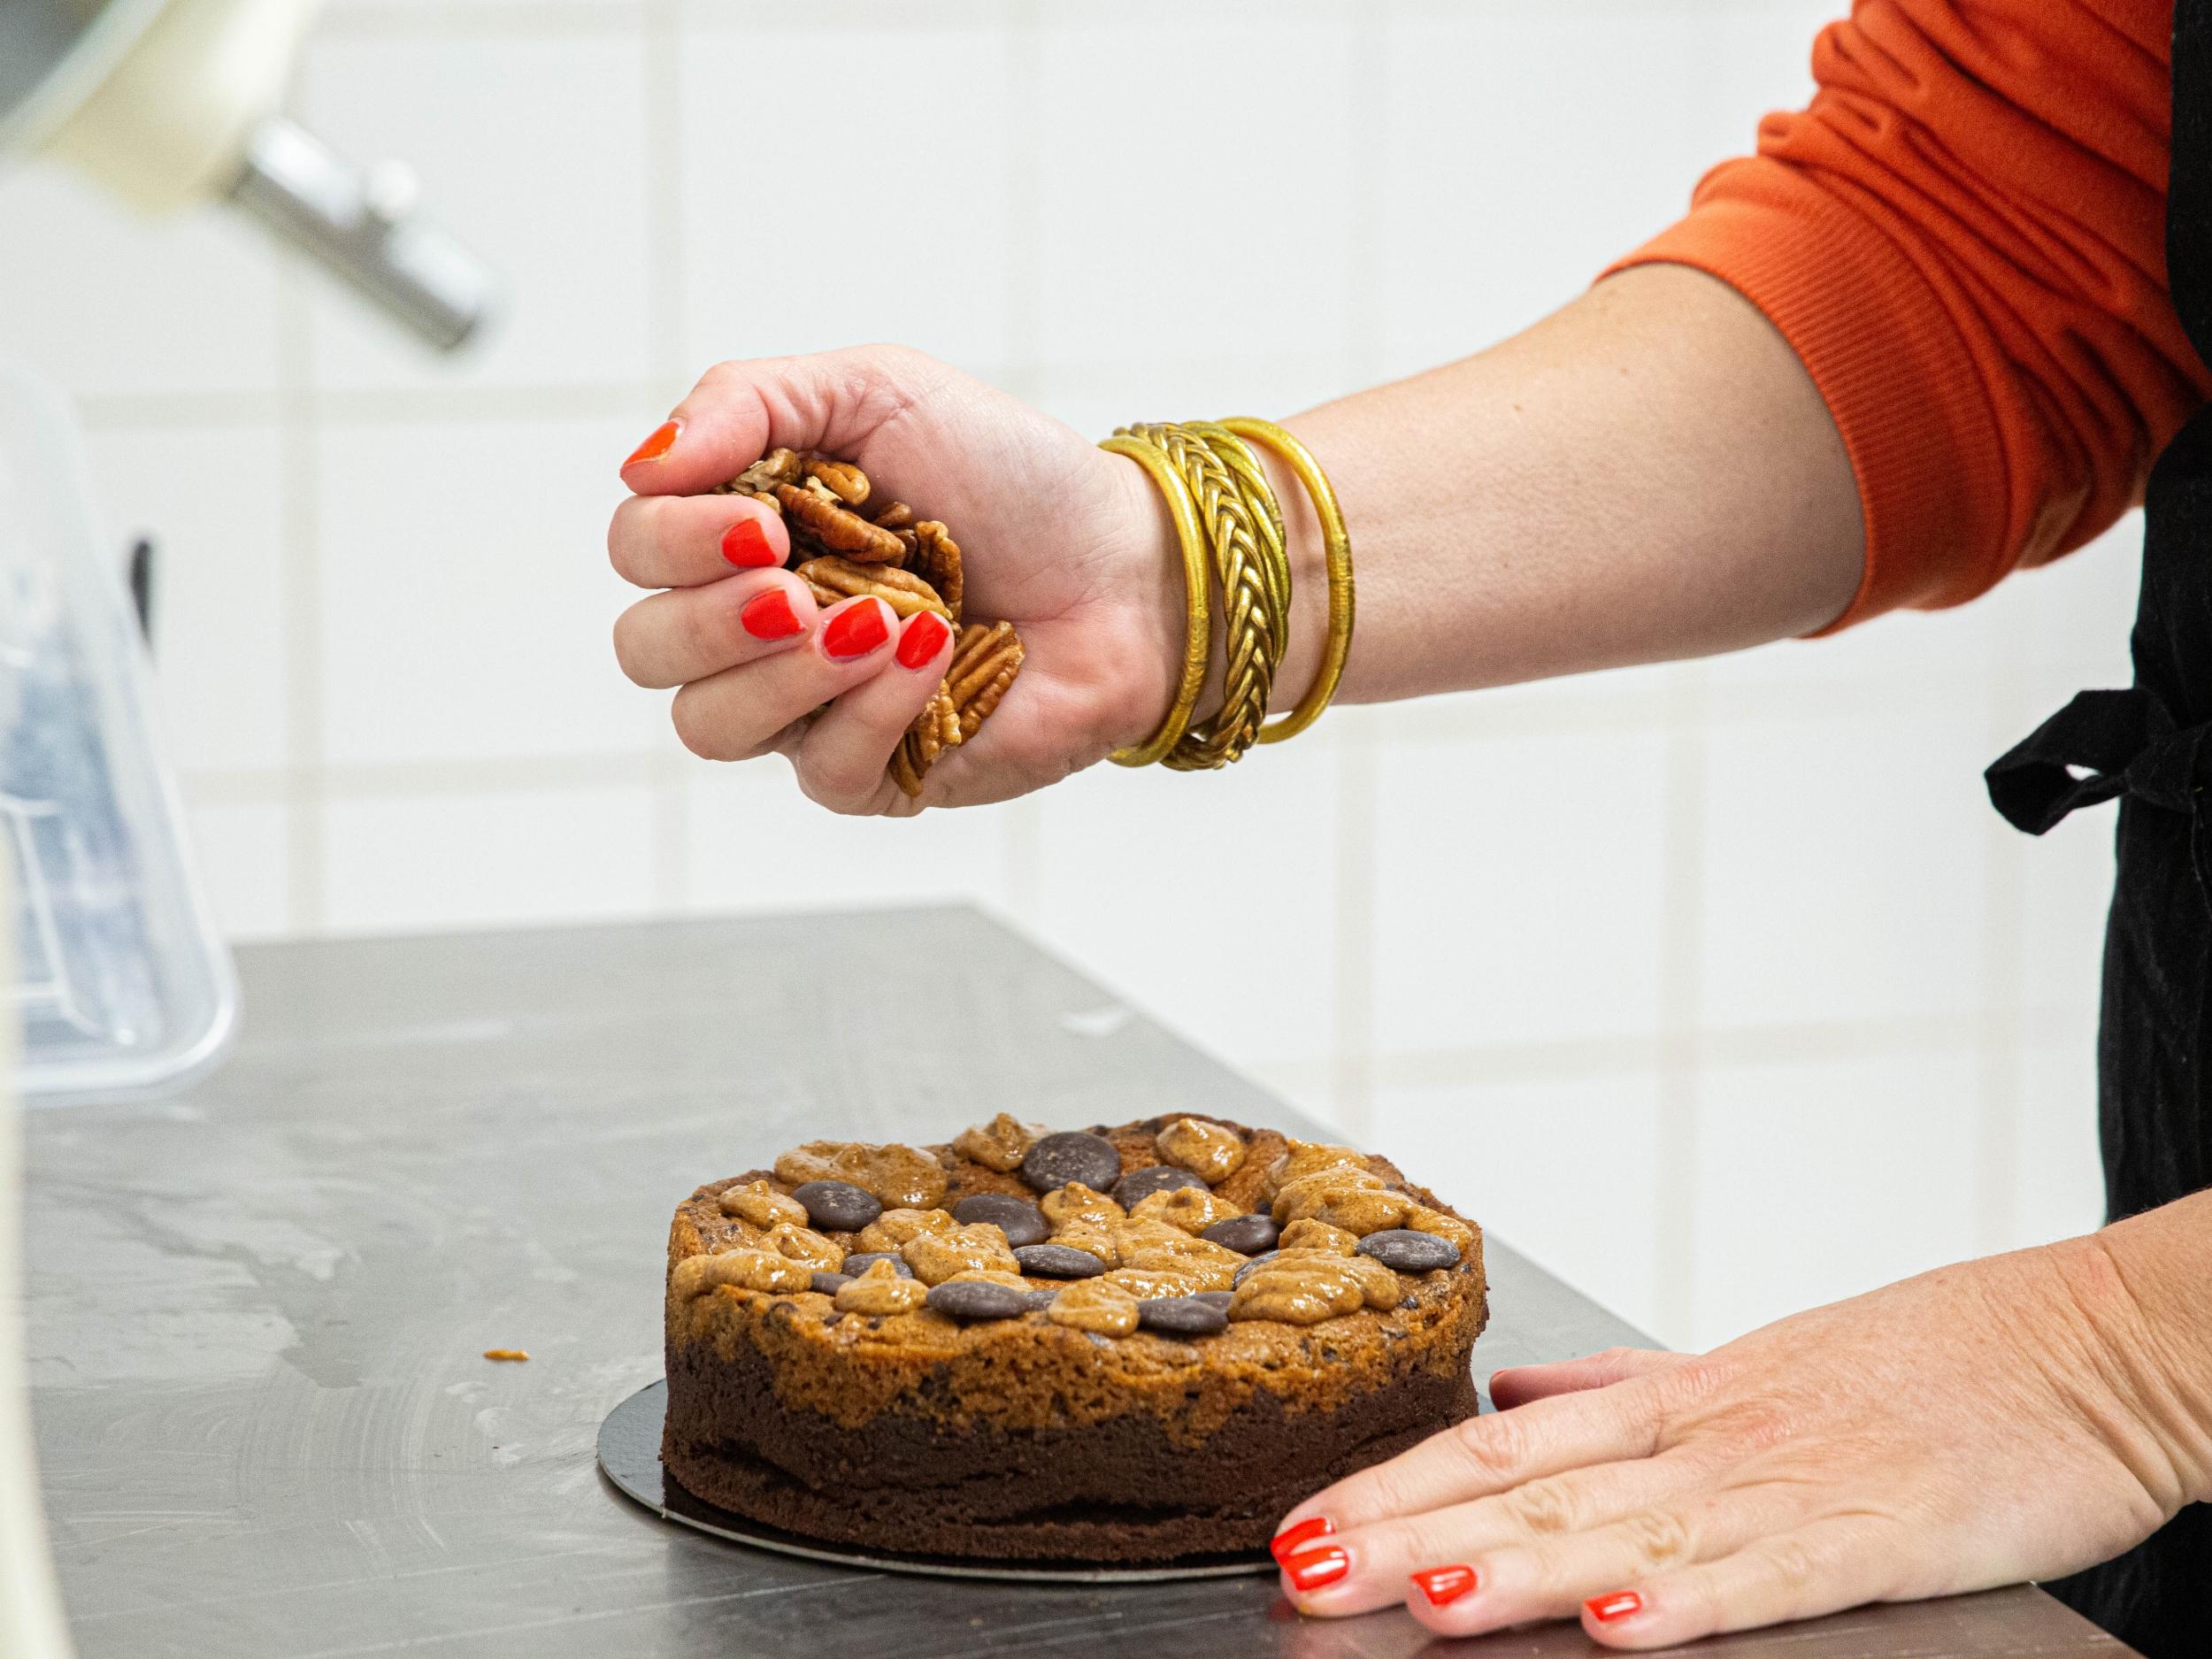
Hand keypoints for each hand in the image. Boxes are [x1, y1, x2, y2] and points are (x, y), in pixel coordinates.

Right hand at [608, 347, 1181, 811]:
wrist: (1128, 564)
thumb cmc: (1009, 476)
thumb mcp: (878, 391)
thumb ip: (748, 401)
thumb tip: (638, 463)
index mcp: (743, 531)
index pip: (638, 552)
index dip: (673, 543)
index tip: (760, 519)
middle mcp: (759, 626)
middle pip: (646, 651)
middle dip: (711, 617)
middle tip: (796, 582)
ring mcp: (811, 708)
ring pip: (711, 725)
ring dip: (785, 671)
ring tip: (880, 620)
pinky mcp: (877, 774)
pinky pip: (823, 769)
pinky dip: (873, 707)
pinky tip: (935, 655)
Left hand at [1270, 1238, 2190, 1647]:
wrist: (2089, 1345)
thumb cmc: (1925, 1363)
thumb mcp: (1751, 1365)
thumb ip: (1626, 1386)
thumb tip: (1520, 1384)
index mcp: (1678, 1398)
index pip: (1502, 1441)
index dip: (1395, 1483)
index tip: (1302, 1522)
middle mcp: (1710, 1436)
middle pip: (1534, 1487)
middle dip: (1411, 1533)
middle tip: (1305, 1572)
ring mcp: (1789, 1484)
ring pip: (1629, 1533)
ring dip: (1517, 1570)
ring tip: (1418, 1601)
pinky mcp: (1880, 1537)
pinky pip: (1770, 1578)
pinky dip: (1692, 1603)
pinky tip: (1619, 1631)